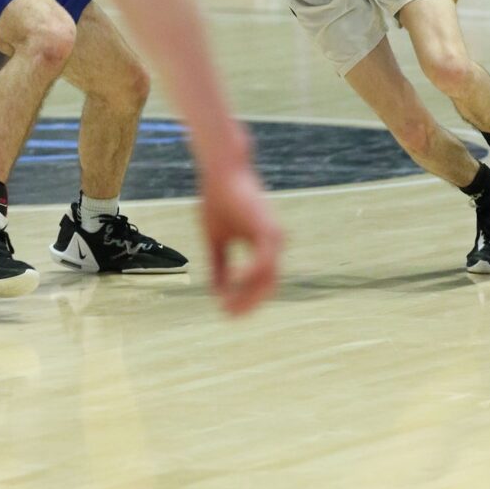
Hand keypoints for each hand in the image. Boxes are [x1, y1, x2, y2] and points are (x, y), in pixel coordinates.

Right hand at [201, 163, 282, 315]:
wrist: (222, 173)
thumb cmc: (219, 201)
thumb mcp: (216, 240)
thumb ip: (219, 266)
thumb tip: (217, 294)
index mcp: (264, 246)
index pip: (262, 282)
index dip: (246, 300)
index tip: (226, 312)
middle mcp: (273, 243)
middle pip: (267, 285)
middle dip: (248, 303)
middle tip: (227, 315)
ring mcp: (273, 237)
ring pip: (268, 278)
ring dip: (248, 296)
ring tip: (228, 306)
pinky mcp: (266, 230)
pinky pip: (264, 262)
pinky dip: (250, 277)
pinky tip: (234, 285)